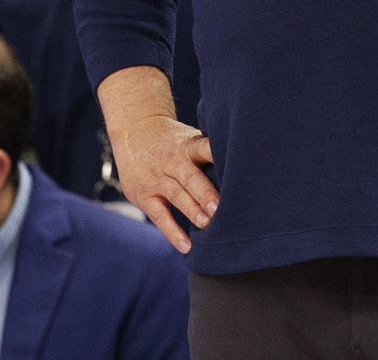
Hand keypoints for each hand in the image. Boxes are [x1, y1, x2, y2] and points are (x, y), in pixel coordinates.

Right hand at [109, 114, 218, 253]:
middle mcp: (171, 162)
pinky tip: (186, 246)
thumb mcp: (188, 138)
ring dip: (192, 211)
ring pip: (176, 196)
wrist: (133, 132)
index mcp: (187, 146)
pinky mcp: (144, 197)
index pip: (202, 147)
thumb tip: (244, 172)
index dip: (215, 154)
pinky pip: (160, 216)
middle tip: (219, 208)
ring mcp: (156, 179)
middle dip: (205, 193)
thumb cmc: (172, 141)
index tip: (231, 164)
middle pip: (190, 178)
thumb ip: (209, 155)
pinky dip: (172, 232)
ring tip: (207, 224)